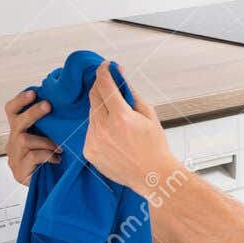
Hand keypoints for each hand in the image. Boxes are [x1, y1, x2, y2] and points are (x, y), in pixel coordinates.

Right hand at [3, 88, 58, 184]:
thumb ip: (48, 127)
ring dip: (45, 141)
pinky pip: (32, 156)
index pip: (11, 112)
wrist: (51, 188)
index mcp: (18, 133)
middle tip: (48, 106)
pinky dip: (47, 155)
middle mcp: (13, 143)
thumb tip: (63, 106)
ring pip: (24, 140)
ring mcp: (14, 158)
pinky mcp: (19, 172)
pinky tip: (56, 159)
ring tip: (59, 148)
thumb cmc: (51, 162)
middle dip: (33, 112)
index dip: (20, 101)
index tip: (33, 93)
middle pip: (17, 122)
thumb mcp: (48, 139)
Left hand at [84, 62, 180, 191]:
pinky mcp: (89, 151)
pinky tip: (113, 136)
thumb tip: (119, 75)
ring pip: (92, 114)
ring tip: (117, 120)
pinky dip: (99, 128)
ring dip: (101, 110)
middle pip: (94, 97)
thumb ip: (130, 92)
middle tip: (110, 87)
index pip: (104, 84)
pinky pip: (90, 131)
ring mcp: (94, 141)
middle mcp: (104, 128)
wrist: (152, 176)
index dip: (104, 71)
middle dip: (101, 88)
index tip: (105, 66)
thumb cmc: (154, 147)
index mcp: (121, 117)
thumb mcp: (148, 114)